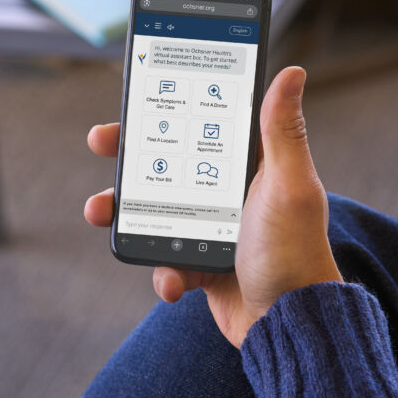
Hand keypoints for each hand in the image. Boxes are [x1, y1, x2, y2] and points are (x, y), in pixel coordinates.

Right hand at [85, 66, 340, 347]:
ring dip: (123, 212)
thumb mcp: (289, 186)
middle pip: (166, 162)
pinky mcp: (198, 265)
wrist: (291, 325)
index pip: (202, 124)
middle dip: (129, 153)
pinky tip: (172, 281)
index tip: (134, 95)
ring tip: (101, 213)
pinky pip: (164, 262)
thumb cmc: (297, 253)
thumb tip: (292, 72)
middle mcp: (226, 193)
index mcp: (248, 166)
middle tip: (100, 141)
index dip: (166, 107)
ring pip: (153, 210)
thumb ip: (283, 132)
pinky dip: (161, 271)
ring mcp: (209, 229)